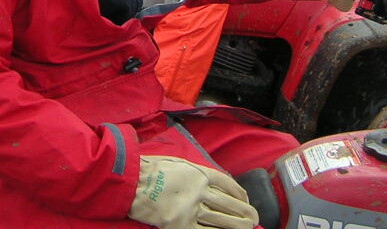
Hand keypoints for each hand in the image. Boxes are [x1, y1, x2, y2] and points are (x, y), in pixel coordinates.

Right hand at [128, 156, 258, 228]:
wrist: (132, 183)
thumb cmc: (153, 170)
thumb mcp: (180, 163)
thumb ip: (198, 172)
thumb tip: (218, 183)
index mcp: (200, 173)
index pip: (228, 184)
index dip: (240, 194)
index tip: (245, 200)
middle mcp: (200, 190)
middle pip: (230, 204)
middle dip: (245, 212)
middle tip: (254, 218)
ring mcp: (191, 209)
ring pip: (223, 221)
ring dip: (239, 226)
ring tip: (248, 228)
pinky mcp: (181, 225)